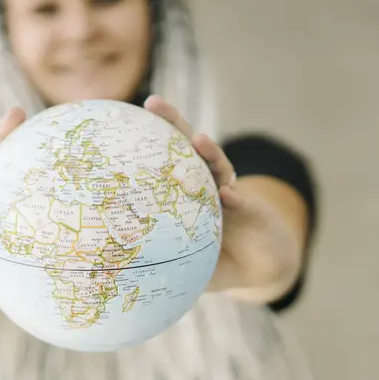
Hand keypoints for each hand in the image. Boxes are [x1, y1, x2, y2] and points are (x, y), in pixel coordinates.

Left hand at [143, 95, 302, 297]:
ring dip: (210, 151)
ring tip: (200, 141)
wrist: (261, 266)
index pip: (163, 159)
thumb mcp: (185, 262)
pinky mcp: (254, 209)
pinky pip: (243, 200)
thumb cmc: (217, 261)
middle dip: (173, 122)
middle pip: (188, 146)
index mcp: (186, 192)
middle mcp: (207, 183)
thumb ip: (159, 262)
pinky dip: (235, 197)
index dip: (146, 140)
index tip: (124, 120)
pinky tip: (227, 194)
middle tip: (153, 103)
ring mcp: (231, 192)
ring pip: (218, 165)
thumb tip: (117, 276)